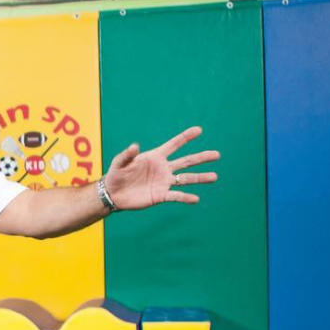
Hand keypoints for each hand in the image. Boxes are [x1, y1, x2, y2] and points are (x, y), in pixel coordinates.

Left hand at [98, 126, 219, 209]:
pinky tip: (195, 199)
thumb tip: (135, 146)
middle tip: (217, 155)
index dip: (185, 137)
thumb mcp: (119, 163)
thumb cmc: (116, 174)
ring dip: (200, 178)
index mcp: (156, 157)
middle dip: (201, 157)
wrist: (113, 194)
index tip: (199, 130)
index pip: (174, 145)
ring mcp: (164, 182)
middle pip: (186, 162)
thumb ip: (127, 155)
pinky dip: (185, 197)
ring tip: (214, 177)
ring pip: (186, 179)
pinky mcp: (160, 195)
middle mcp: (164, 169)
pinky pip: (176, 196)